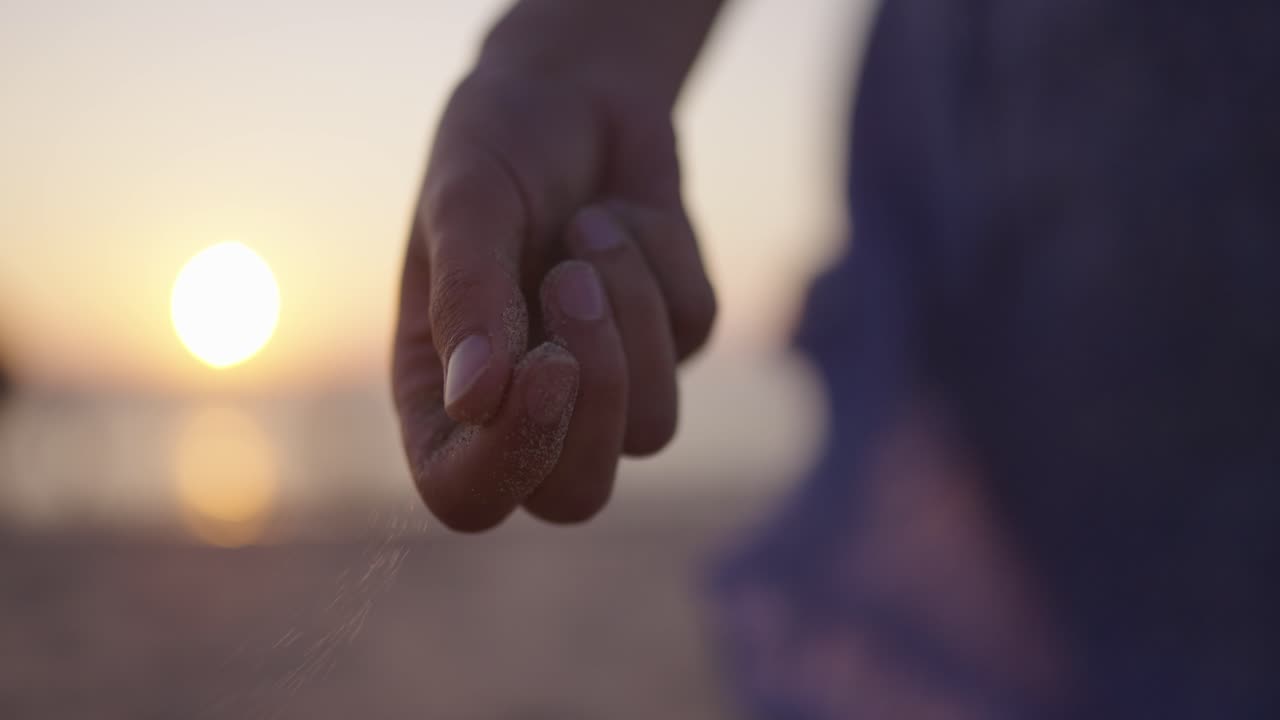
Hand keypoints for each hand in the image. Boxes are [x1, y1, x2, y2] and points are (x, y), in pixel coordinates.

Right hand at [393, 60, 715, 531]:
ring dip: (630, 312)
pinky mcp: (673, 341)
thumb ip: (465, 299)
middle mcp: (525, 406)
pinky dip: (660, 256)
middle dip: (596, 396)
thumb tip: (474, 403)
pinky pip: (692, 329)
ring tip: (588, 227)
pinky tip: (621, 211)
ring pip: (653, 429)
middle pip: (576, 496)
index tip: (545, 361)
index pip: (466, 496)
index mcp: (446, 395)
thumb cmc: (497, 149)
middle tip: (571, 283)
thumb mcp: (466, 205)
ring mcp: (609, 382)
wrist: (573, 91)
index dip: (511, 458)